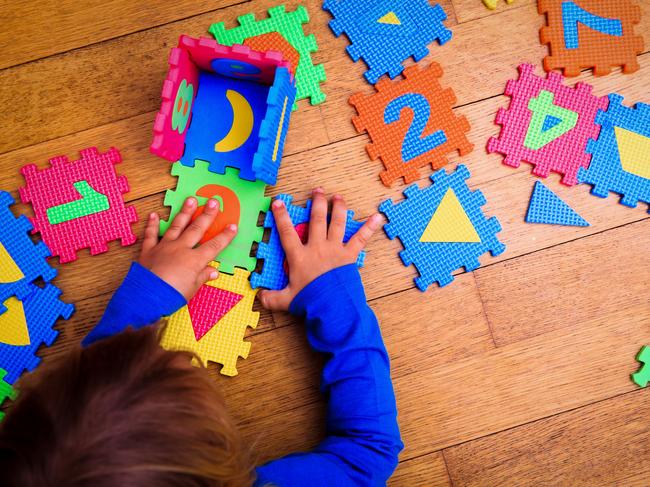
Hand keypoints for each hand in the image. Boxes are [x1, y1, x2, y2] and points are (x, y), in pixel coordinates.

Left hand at [139, 197, 237, 299]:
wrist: (147, 296)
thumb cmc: (172, 295)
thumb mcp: (192, 289)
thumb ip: (202, 277)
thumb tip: (213, 271)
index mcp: (194, 260)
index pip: (214, 246)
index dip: (225, 236)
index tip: (233, 226)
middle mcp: (181, 249)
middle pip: (197, 229)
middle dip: (207, 215)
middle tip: (213, 201)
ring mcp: (164, 247)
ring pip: (177, 226)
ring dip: (185, 212)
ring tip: (191, 199)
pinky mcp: (149, 250)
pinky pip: (151, 235)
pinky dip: (152, 225)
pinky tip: (154, 215)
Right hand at [258, 188, 382, 310]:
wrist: (333, 307)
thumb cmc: (310, 301)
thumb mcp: (287, 300)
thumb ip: (272, 298)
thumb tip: (260, 297)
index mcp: (300, 256)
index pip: (287, 232)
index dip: (281, 216)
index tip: (278, 202)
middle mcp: (317, 248)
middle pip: (316, 220)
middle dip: (316, 203)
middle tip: (318, 190)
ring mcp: (335, 249)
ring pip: (336, 223)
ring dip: (338, 208)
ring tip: (338, 197)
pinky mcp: (349, 255)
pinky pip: (360, 239)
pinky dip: (370, 227)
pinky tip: (378, 217)